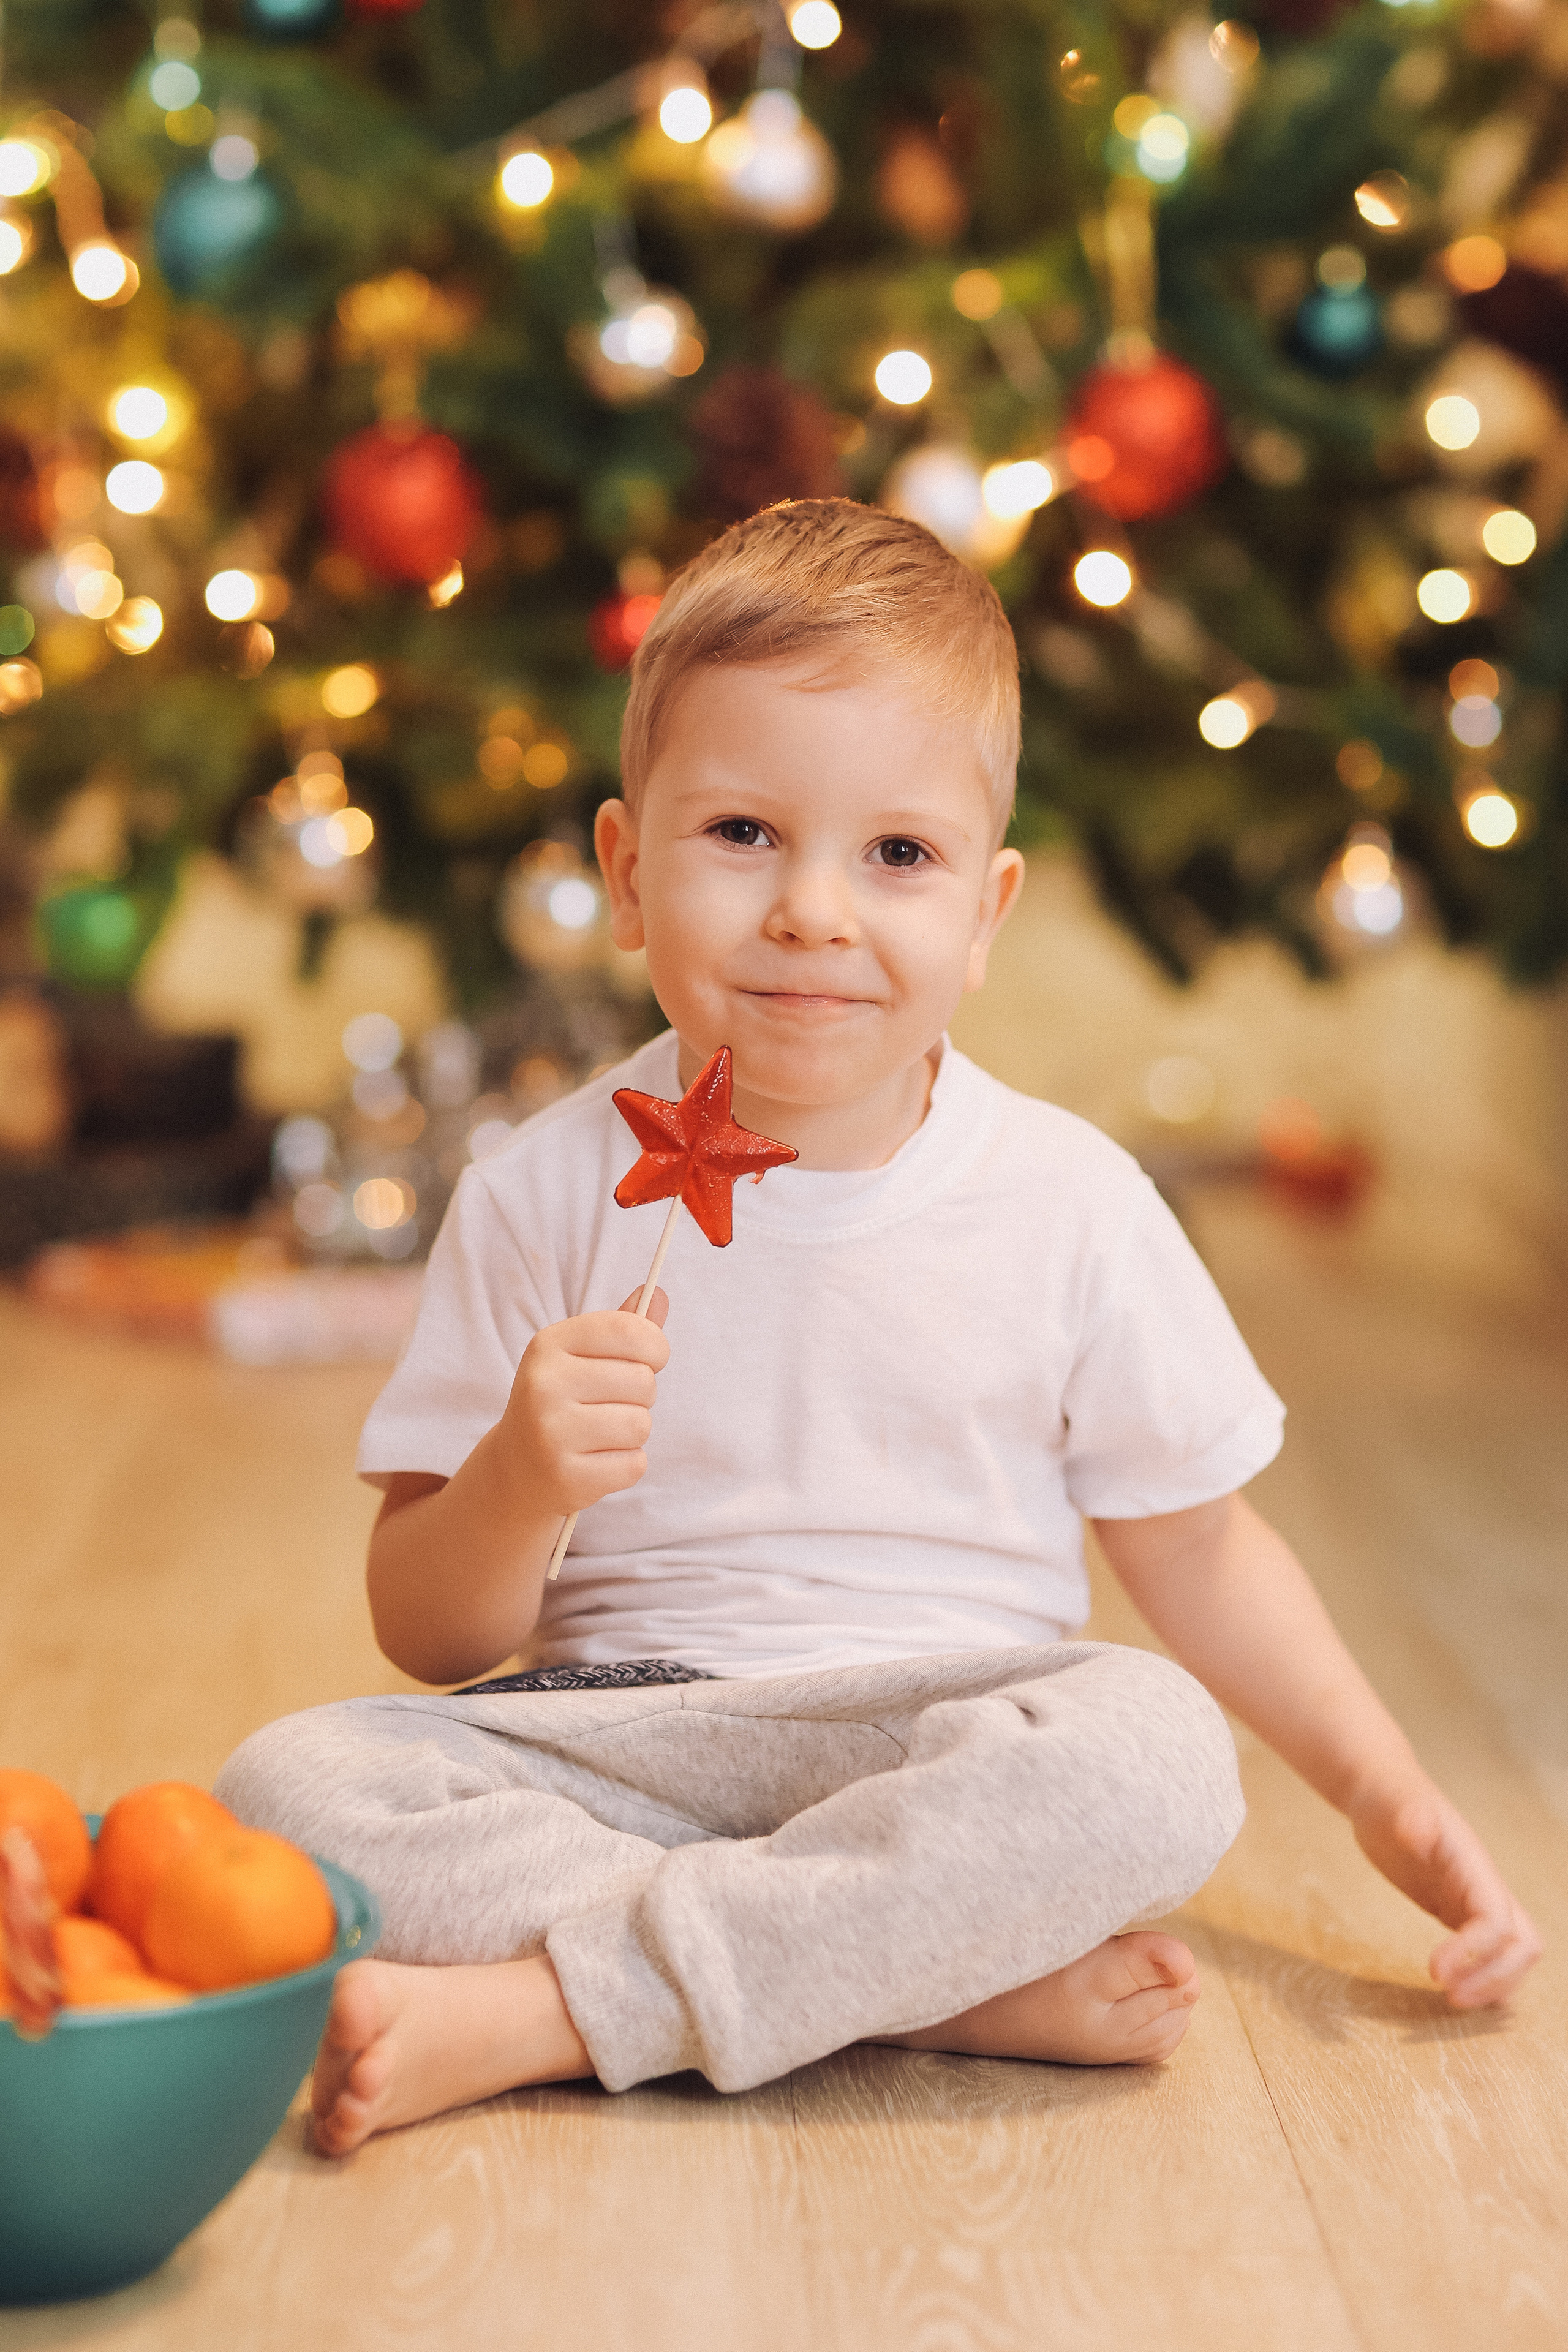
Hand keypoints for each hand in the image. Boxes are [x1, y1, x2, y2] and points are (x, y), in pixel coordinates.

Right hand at [501, 1288, 668, 1518]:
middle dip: (641, 1395)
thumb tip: (661, 1296)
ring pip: (640, 1424)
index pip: (628, 1330)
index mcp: (548, 1345)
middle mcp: (544, 1385)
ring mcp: (551, 1433)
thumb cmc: (562, 1402)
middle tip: (610, 1404)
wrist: (517, 1469)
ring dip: (634, 1432)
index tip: (652, 1358)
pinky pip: (634, 1464)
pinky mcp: (566, 1477)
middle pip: (642, 1380)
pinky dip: (626, 1464)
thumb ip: (622, 1328)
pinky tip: (597, 1461)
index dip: (655, 1345)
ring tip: (602, 1433)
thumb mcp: (580, 1357)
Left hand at [1350, 1772, 1540, 2007]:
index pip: (1497, 1921)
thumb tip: (1418, 1828)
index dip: (1474, 1952)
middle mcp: (1483, 1886)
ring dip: (1493, 1983)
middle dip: (1495, 1977)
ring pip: (1513, 1953)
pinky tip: (1455, 1988)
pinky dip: (1483, 1975)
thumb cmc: (1388, 1798)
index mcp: (1473, 1866)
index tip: (1433, 1970)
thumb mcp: (1393, 1805)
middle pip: (1522, 1944)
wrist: (1383, 1793)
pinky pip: (1489, 1950)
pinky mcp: (1458, 1909)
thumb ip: (1409, 1817)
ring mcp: (1474, 1899)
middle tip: (1449, 1996)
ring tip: (1452, 1999)